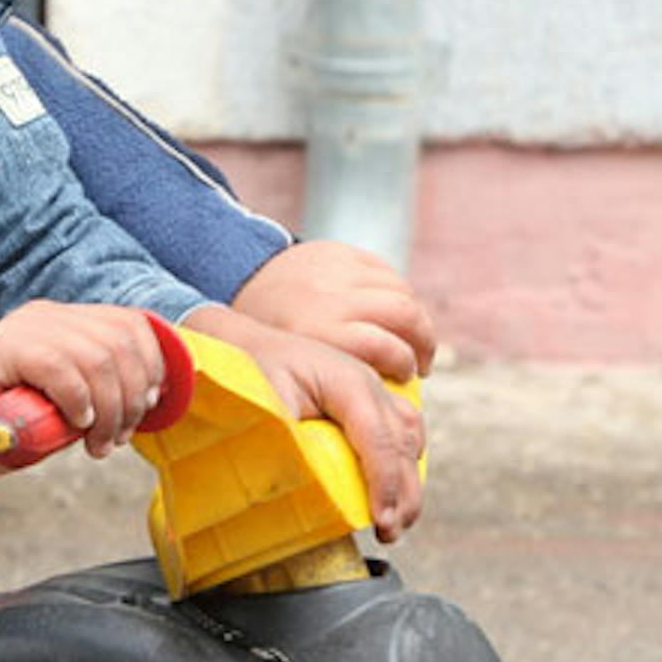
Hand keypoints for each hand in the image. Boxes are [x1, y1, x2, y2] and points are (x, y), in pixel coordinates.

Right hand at [0, 300, 173, 463]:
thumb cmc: (11, 424)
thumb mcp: (70, 404)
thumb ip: (103, 390)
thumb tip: (152, 395)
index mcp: (68, 320)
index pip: (132, 325)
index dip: (152, 367)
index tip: (147, 409)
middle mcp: (48, 314)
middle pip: (121, 342)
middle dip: (132, 398)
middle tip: (118, 438)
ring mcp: (24, 326)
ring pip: (97, 357)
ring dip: (109, 409)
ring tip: (98, 443)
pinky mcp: (3, 346)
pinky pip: (61, 367)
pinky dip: (79, 400)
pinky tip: (76, 423)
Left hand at [187, 307, 426, 542]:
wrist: (246, 346)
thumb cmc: (252, 373)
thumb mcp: (264, 406)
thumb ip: (284, 443)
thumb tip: (292, 491)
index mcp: (348, 383)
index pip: (380, 438)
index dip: (385, 484)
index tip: (381, 522)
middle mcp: (369, 383)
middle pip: (404, 441)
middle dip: (404, 493)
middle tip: (389, 534)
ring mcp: (372, 389)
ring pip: (410, 437)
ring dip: (409, 481)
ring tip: (395, 521)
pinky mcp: (369, 401)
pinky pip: (402, 431)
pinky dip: (404, 463)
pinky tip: (394, 492)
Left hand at [230, 240, 437, 380]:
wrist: (238, 285)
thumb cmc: (272, 341)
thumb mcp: (295, 370)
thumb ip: (336, 385)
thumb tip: (386, 410)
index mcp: (313, 331)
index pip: (381, 345)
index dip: (403, 365)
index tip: (406, 383)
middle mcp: (326, 297)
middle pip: (403, 313)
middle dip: (423, 343)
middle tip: (419, 366)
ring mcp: (334, 269)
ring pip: (401, 290)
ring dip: (418, 320)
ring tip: (414, 342)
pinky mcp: (339, 251)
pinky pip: (387, 271)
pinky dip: (399, 294)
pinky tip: (395, 316)